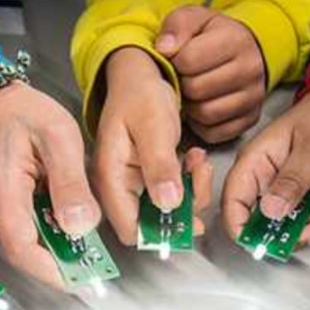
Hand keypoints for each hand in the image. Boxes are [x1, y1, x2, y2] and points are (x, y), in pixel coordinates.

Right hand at [0, 65, 101, 287]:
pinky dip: (58, 240)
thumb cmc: (27, 114)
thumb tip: (79, 227)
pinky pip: (34, 236)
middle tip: (98, 271)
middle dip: (62, 267)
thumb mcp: (60, 138)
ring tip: (95, 256)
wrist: (2, 105)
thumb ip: (70, 184)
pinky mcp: (11, 214)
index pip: (22, 249)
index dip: (53, 271)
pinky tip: (80, 236)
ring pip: (32, 248)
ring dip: (62, 255)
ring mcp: (1, 215)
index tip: (83, 280)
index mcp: (3, 193)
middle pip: (27, 255)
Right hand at [92, 47, 213, 244]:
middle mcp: (119, 188)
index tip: (188, 219)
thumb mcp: (153, 126)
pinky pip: (172, 195)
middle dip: (182, 209)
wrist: (139, 75)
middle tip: (199, 179)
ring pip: (166, 212)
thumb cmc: (139, 95)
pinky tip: (193, 160)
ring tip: (198, 163)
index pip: (130, 229)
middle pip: (151, 225)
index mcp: (111, 179)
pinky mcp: (148, 179)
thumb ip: (159, 165)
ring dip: (190, 193)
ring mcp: (134, 185)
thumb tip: (168, 203)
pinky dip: (189, 183)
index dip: (159, 233)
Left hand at [157, 5, 266, 142]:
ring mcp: (253, 97)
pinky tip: (201, 106)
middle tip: (183, 78)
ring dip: (191, 106)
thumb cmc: (213, 35)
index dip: (175, 61)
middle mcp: (250, 69)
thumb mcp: (194, 18)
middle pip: (196, 89)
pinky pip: (214, 133)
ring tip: (191, 92)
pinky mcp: (250, 119)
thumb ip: (177, 26)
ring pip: (206, 114)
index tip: (178, 59)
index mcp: (236, 39)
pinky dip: (202, 124)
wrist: (245, 51)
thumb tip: (164, 49)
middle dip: (183, 84)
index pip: (189, 60)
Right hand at [222, 84, 309, 246]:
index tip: (264, 246)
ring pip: (288, 226)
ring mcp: (278, 192)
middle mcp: (261, 182)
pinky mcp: (295, 198)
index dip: (242, 231)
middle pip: (261, 224)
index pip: (232, 205)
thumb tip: (271, 212)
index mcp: (252, 165)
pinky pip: (306, 218)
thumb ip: (292, 181)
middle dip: (292, 231)